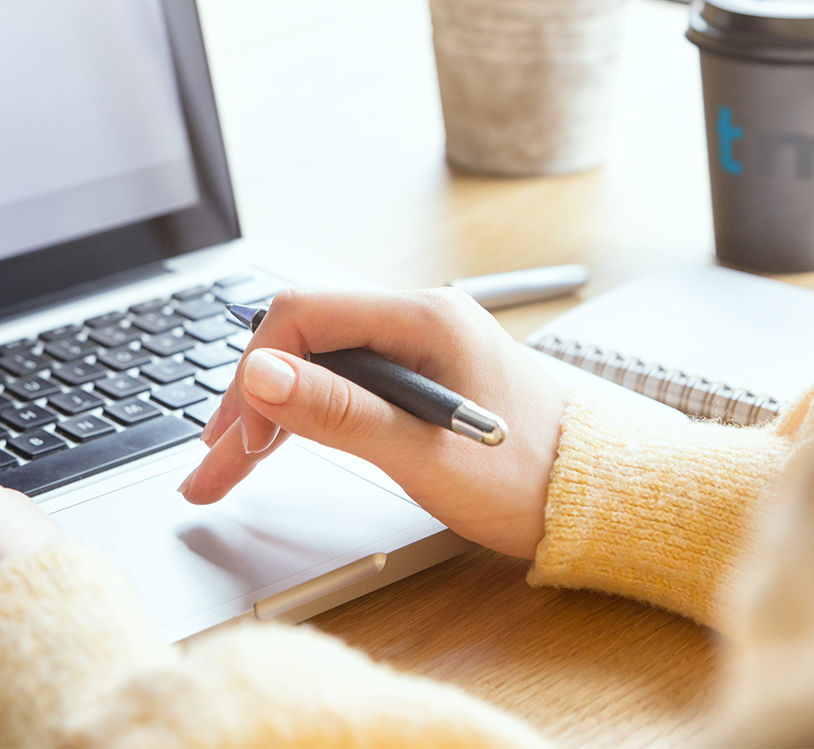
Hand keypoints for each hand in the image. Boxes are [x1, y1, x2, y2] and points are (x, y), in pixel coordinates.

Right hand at [180, 288, 567, 557]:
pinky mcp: (419, 375)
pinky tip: (275, 447)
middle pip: (301, 342)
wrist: (601, 498)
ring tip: (225, 470)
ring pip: (316, 365)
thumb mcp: (424, 453)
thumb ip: (338, 412)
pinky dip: (304, 416)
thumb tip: (260, 376)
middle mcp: (416, 318)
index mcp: (421, 318)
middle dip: (249, 403)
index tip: (236, 436)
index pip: (302, 316)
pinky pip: (342, 382)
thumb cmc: (530, 478)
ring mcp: (417, 345)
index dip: (255, 372)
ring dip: (269, 414)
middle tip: (212, 467)